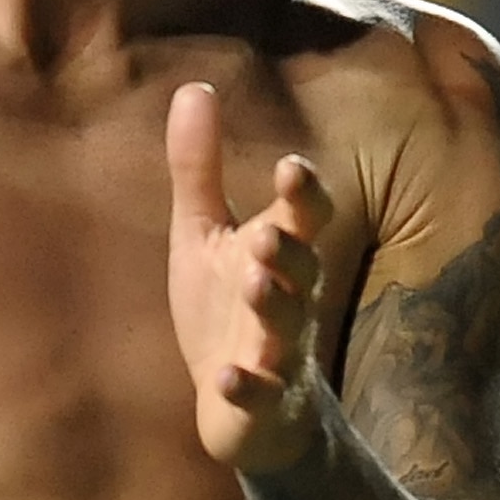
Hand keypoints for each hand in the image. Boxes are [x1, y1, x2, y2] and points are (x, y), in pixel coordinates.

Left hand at [165, 81, 333, 469]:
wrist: (252, 412)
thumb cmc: (228, 310)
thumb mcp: (206, 236)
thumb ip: (199, 169)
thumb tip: (194, 86)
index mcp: (281, 255)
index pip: (306, 218)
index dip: (304, 195)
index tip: (292, 167)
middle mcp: (290, 300)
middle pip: (303, 270)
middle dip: (290, 250)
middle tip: (269, 232)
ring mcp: (279, 355)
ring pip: (287, 328)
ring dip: (274, 305)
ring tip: (256, 280)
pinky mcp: (261, 402)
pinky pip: (258, 395)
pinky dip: (244, 387)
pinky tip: (225, 379)